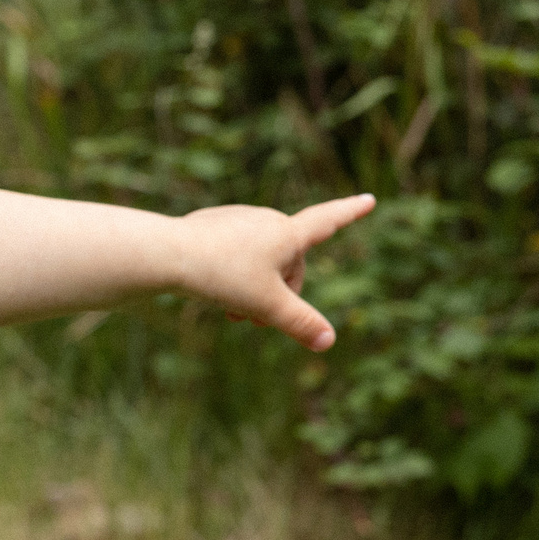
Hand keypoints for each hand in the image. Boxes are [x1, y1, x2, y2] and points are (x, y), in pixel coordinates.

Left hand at [172, 194, 375, 350]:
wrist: (168, 253)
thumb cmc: (222, 276)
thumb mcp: (267, 306)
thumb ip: (299, 323)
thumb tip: (328, 340)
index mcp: (287, 233)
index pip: (328, 222)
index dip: (349, 213)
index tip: (369, 199)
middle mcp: (266, 219)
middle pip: (288, 264)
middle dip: (278, 293)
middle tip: (253, 320)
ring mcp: (238, 219)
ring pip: (259, 262)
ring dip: (254, 288)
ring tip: (232, 310)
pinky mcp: (213, 224)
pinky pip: (234, 255)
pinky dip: (232, 274)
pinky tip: (211, 286)